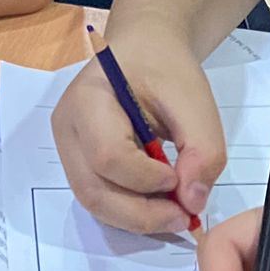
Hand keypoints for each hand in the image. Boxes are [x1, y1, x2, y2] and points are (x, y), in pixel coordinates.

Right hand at [50, 28, 221, 233]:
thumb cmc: (165, 69)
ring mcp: (68, 149)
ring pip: (93, 202)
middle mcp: (67, 128)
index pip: (108, 155)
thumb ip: (202, 150)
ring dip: (136, 218)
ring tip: (174, 213)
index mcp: (87, 99)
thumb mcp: (196, 100)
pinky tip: (159, 205)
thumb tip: (192, 202)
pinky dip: (130, 212)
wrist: (144, 52)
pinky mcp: (79, 164)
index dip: (147, 178)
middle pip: (92, 190)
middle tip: (184, 217)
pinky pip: (99, 198)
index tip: (182, 178)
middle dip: (141, 214)